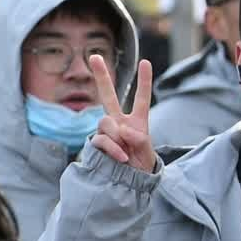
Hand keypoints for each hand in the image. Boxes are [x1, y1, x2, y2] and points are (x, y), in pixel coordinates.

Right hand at [89, 56, 155, 171]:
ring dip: (116, 135)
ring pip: (105, 122)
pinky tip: (121, 157)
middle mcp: (119, 123)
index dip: (143, 81)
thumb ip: (138, 138)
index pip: (140, 98)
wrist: (129, 184)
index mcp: (136, 121)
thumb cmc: (141, 166)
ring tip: (125, 151)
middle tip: (93, 57)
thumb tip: (123, 131)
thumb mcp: (147, 151)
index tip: (145, 62)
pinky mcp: (97, 145)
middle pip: (108, 96)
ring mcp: (107, 133)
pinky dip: (112, 148)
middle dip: (101, 76)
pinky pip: (101, 140)